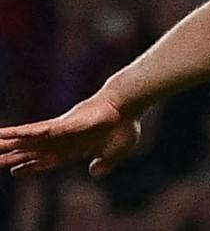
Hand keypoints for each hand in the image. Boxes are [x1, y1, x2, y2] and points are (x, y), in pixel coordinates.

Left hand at [0, 94, 140, 176]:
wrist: (128, 107)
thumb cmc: (125, 125)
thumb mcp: (115, 152)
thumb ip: (105, 163)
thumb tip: (95, 172)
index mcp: (75, 149)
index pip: (46, 160)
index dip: (30, 166)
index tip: (14, 171)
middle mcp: (62, 140)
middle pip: (31, 151)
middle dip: (12, 157)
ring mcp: (59, 131)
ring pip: (27, 141)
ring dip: (8, 144)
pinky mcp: (60, 125)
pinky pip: (35, 131)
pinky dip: (20, 134)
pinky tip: (7, 134)